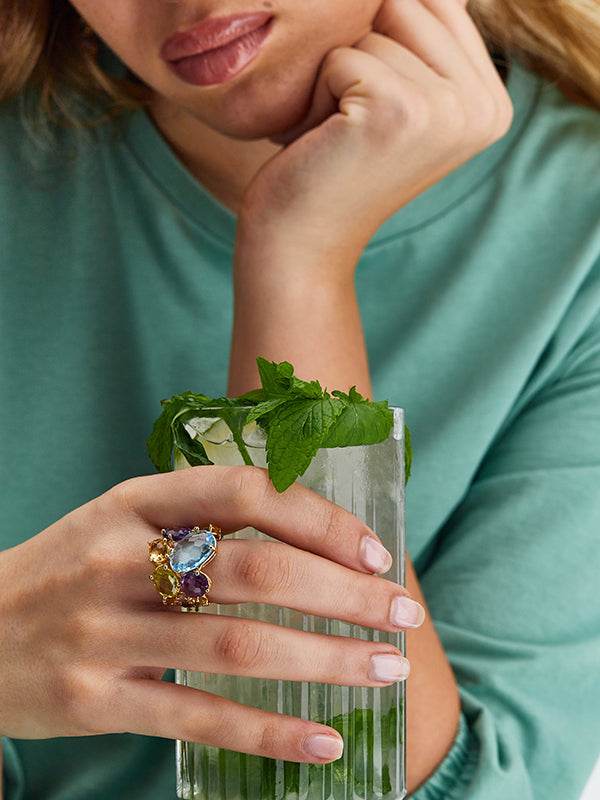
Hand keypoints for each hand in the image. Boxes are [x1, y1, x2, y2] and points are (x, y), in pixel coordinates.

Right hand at [0, 466, 421, 760]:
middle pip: (256, 571)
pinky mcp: (95, 701)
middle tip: (404, 615)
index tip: (373, 553)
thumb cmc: (69, 570)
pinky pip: (199, 716)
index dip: (318, 519)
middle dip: (345, 594)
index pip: (244, 493)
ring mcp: (105, 632)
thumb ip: (200, 522)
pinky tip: (323, 739)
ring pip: (238, 645)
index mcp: (133, 502)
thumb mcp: (119, 521)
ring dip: (325, 659)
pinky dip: (270, 731)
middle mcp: (119, 559)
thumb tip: (310, 538)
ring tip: (387, 671)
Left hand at [237, 0, 512, 266]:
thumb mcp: (393, 95)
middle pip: (404, 5)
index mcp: (492, 101)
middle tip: (349, 124)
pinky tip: (326, 143)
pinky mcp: (400, 111)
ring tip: (338, 135)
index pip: (435, 3)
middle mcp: (484, 106)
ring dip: (334, 76)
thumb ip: (420, 34)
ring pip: (371, 27)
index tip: (369, 106)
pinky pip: (341, 55)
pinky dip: (317, 94)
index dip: (380, 40)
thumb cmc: (334, 166)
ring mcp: (448, 110)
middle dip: (357, 53)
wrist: (302, 245)